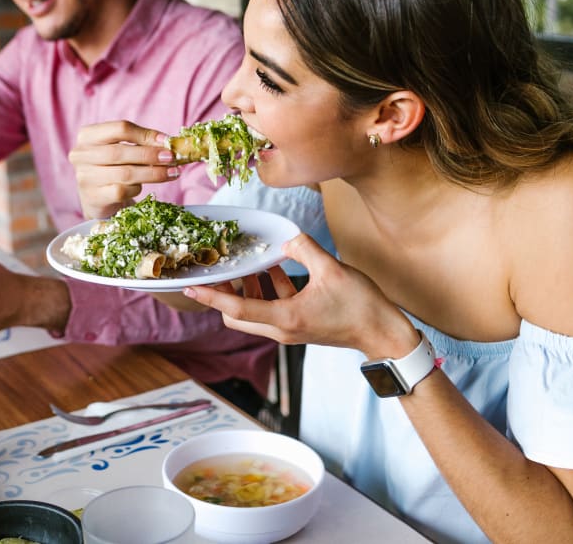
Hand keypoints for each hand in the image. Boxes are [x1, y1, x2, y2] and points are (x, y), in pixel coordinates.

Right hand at [69, 120, 179, 218]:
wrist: (97, 198)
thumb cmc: (113, 168)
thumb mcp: (122, 150)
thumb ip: (140, 143)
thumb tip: (168, 143)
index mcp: (88, 135)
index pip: (120, 128)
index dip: (146, 134)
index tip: (166, 141)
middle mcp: (81, 154)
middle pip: (121, 151)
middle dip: (150, 155)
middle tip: (171, 158)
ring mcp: (85, 177)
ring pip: (124, 173)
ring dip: (153, 173)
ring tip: (172, 173)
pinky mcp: (93, 197)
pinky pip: (122, 191)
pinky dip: (137, 189)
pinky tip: (142, 187)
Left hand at [184, 233, 416, 355]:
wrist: (383, 333)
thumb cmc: (360, 306)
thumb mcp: (331, 270)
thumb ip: (304, 249)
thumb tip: (286, 239)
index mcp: (285, 318)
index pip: (236, 308)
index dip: (211, 295)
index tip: (190, 286)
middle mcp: (282, 328)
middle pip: (237, 315)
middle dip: (225, 291)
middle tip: (222, 267)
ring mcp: (289, 329)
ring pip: (254, 311)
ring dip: (248, 289)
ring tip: (250, 262)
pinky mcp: (299, 324)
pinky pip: (272, 307)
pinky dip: (268, 289)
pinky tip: (274, 267)